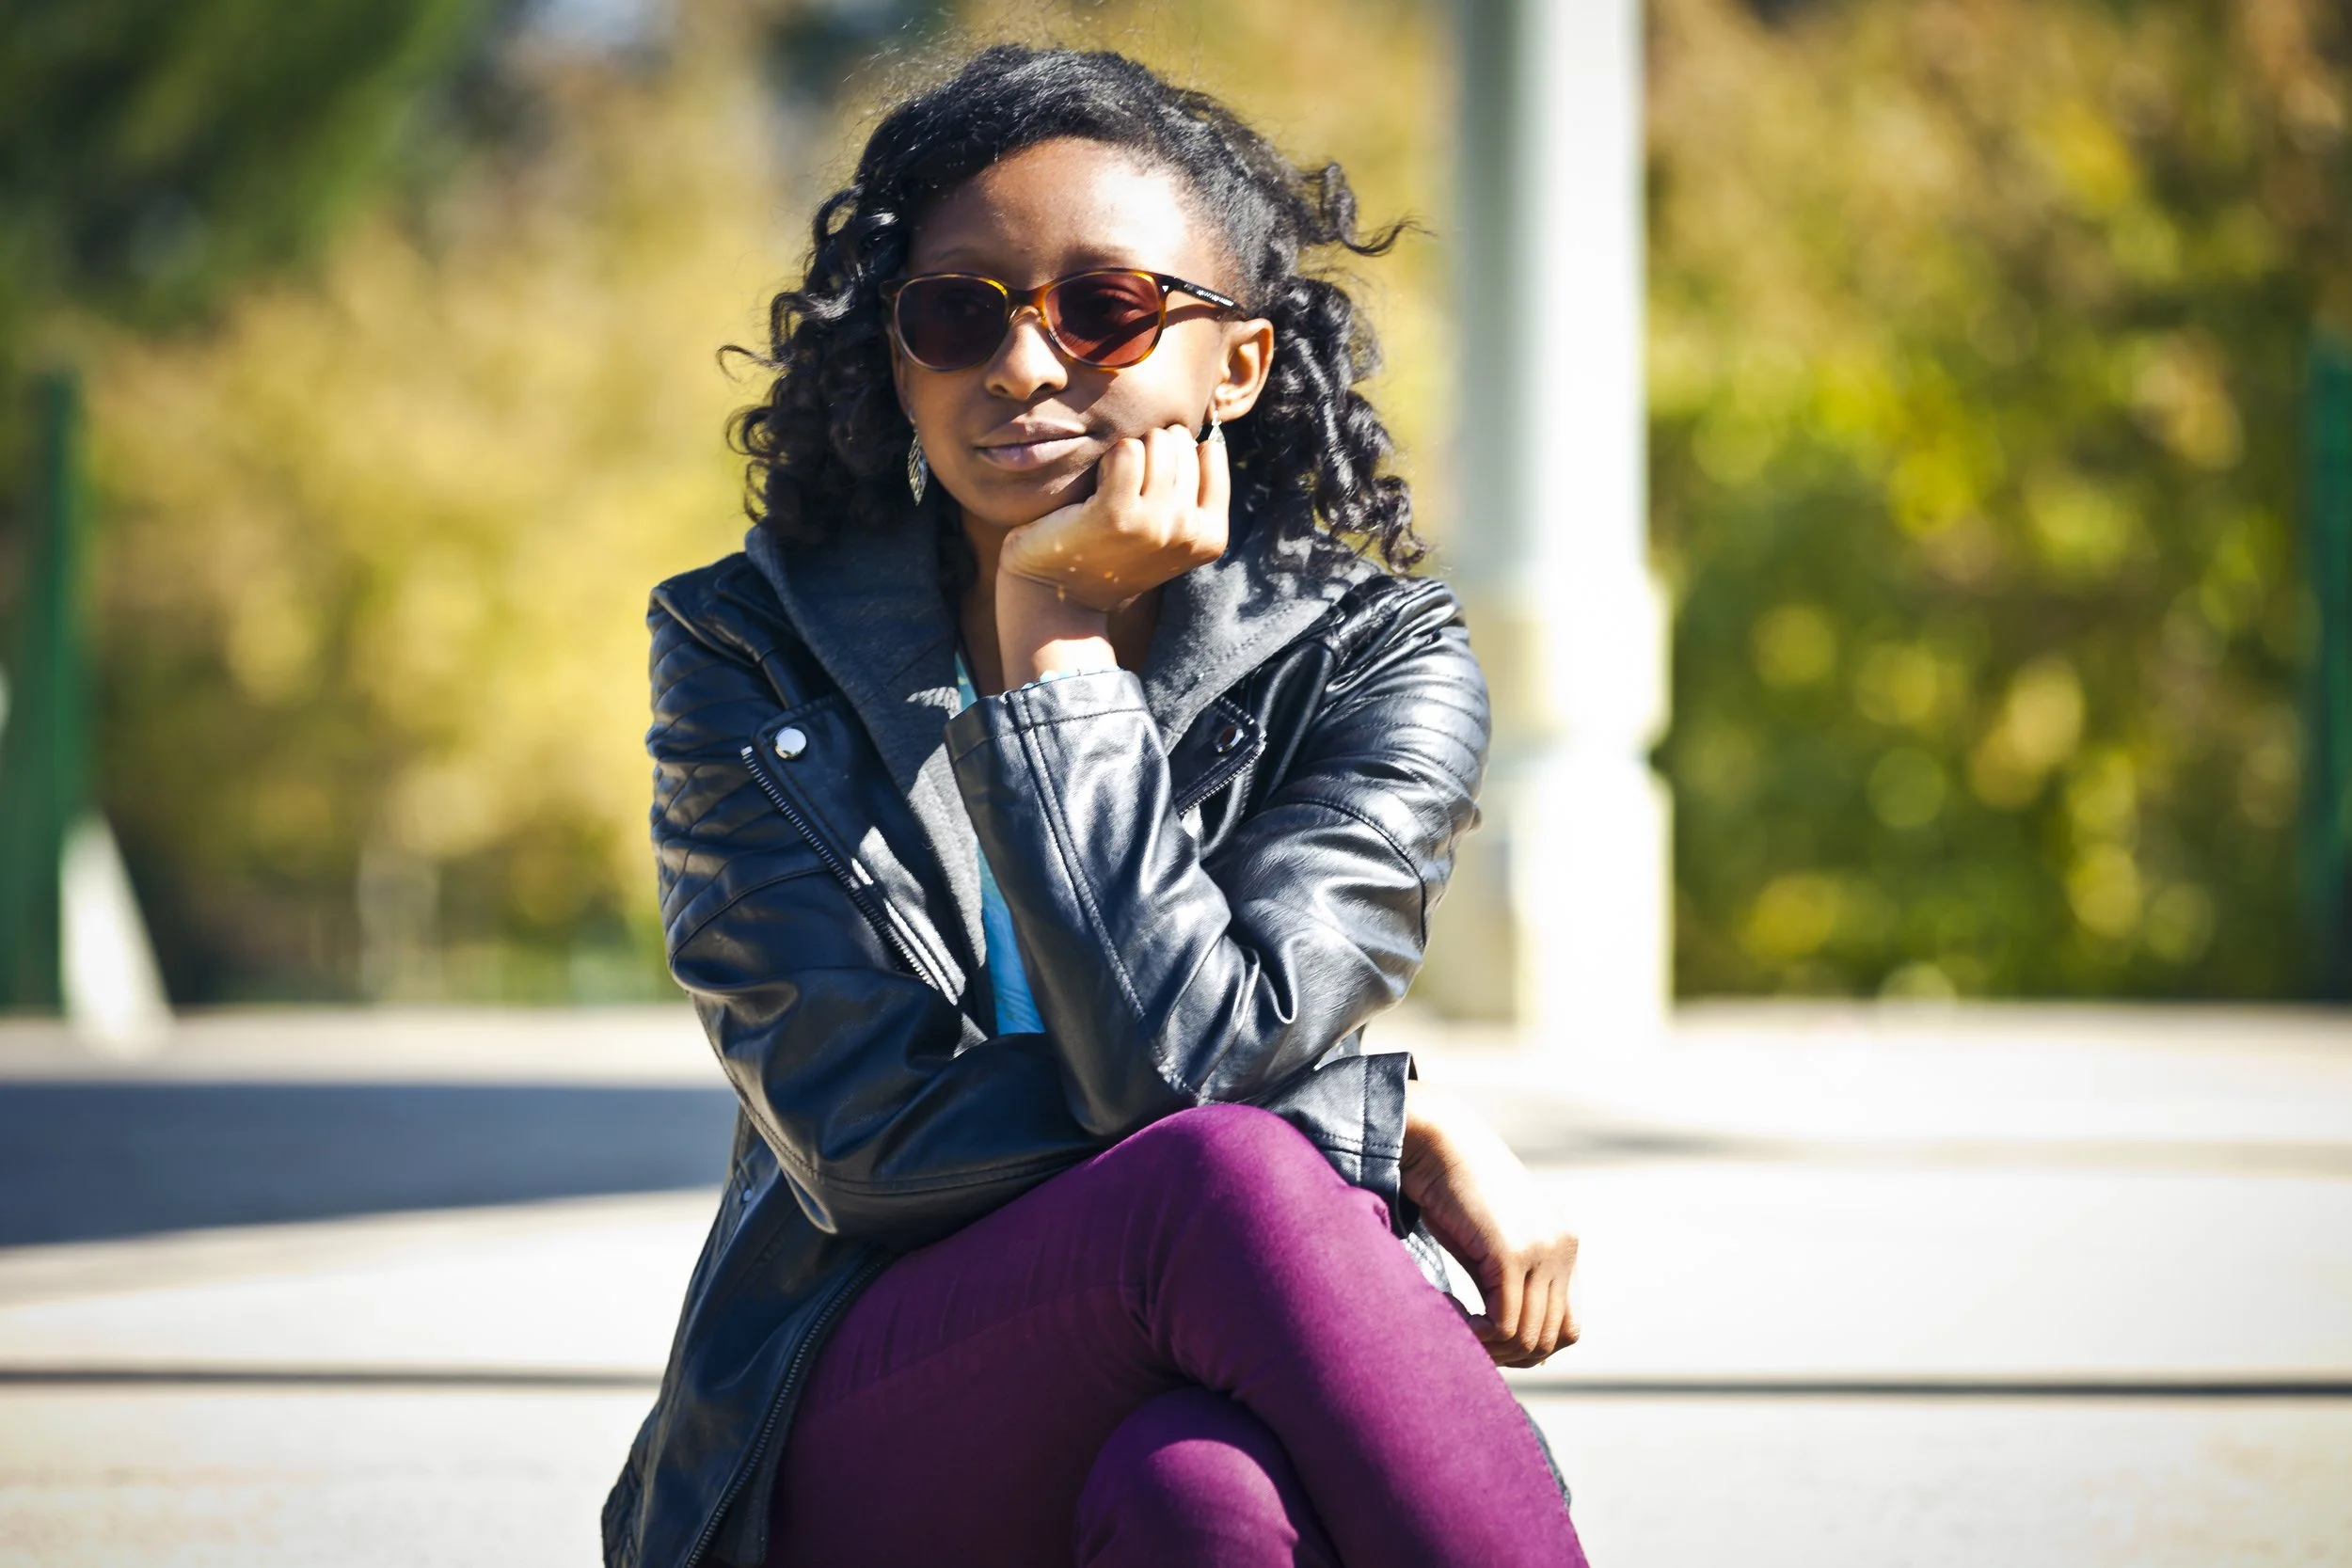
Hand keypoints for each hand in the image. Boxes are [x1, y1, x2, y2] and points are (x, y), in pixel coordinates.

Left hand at [998, 422, 1228, 613]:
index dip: (1176, 452)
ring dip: (1128, 452)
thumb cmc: (1109, 554)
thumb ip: (1192, 494)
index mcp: (1210, 537)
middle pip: (1180, 443)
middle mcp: (1189, 532)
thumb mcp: (1168, 533)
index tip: (1151, 482)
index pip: (1210, 454)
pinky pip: (1125, 451)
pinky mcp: (1117, 514)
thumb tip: (1206, 440)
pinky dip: (1108, 458)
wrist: (1058, 598)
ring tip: (1112, 486)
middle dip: (1152, 449)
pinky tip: (1096, 487)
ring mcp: (1156, 524)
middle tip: (1126, 485)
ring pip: (1156, 443)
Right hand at [1400, 1080, 1581, 1366]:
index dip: (1530, 1346)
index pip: (1568, 1326)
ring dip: (1492, 1347)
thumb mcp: (1491, 1239)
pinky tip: (1452, 1314)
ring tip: (1458, 1328)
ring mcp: (1542, 1250)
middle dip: (1510, 1354)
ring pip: (1529, 1336)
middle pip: (1552, 1337)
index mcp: (1564, 1243)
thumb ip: (1509, 1280)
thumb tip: (1509, 1339)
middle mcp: (1563, 1246)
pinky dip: (1478, 1335)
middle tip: (1470, 1342)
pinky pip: (1504, 1324)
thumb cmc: (1450, 1187)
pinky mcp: (1512, 1253)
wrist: (1435, 1140)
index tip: (1490, 1341)